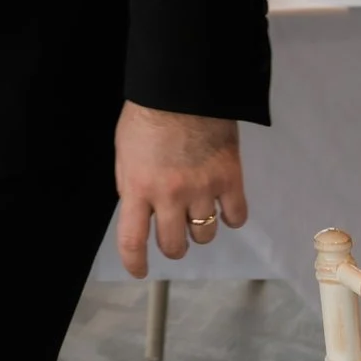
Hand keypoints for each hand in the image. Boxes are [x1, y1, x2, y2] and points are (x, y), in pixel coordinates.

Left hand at [113, 101, 246, 277]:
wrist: (182, 89)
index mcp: (137, 187)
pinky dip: (231, 217)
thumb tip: (138, 210)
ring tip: (197, 211)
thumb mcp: (124, 152)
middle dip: (172, 246)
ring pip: (205, 236)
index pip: (132, 240)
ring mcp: (202, 190)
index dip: (134, 263)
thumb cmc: (148, 115)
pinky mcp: (230, 180)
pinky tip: (223, 204)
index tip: (138, 271)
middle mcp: (169, 195)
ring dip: (200, 230)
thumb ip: (131, 185)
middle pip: (174, 246)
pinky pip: (236, 218)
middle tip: (173, 235)